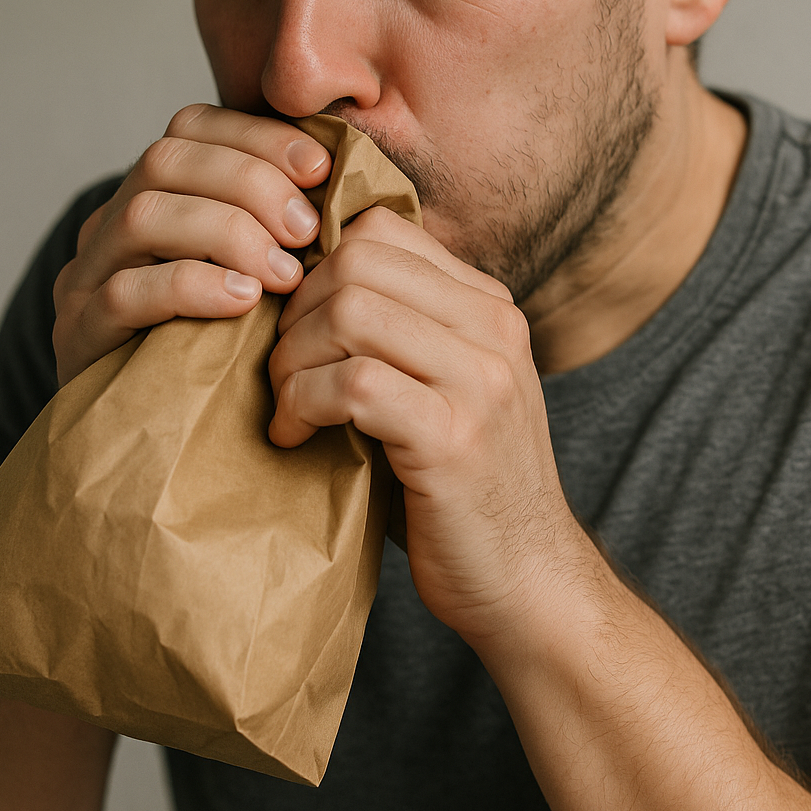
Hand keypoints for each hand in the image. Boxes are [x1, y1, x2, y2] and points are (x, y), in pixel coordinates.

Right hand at [52, 105, 329, 385]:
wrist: (165, 453)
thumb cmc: (232, 359)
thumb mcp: (260, 281)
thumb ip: (287, 231)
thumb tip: (354, 184)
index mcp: (154, 200)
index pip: (190, 128)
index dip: (257, 136)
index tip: (320, 167)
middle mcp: (110, 228)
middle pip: (165, 160)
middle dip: (249, 182)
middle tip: (307, 230)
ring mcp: (86, 280)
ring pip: (142, 216)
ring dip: (227, 232)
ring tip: (286, 275)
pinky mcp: (80, 337)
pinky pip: (126, 293)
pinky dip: (192, 287)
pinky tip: (244, 303)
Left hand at [268, 207, 582, 640]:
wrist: (528, 581)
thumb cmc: (461, 489)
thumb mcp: (443, 388)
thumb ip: (398, 332)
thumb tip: (296, 285)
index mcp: (489, 306)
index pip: (380, 229)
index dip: (316, 270)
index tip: (296, 328)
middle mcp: (494, 328)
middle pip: (357, 261)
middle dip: (296, 314)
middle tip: (283, 373)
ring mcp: (479, 381)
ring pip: (350, 312)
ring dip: (294, 360)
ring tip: (289, 406)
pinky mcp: (453, 438)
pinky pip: (353, 384)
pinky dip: (304, 405)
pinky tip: (298, 437)